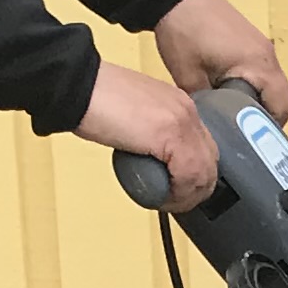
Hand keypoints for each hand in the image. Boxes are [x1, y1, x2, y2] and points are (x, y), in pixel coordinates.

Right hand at [77, 56, 215, 209]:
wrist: (77, 85)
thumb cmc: (94, 100)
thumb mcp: (135, 119)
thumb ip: (150, 135)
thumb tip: (153, 160)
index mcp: (179, 105)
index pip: (204, 148)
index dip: (195, 176)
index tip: (179, 190)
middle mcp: (187, 110)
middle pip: (210, 162)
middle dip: (196, 189)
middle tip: (174, 201)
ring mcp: (182, 120)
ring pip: (204, 172)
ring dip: (187, 196)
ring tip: (165, 202)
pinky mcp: (171, 133)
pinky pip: (189, 175)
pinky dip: (178, 193)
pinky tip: (161, 196)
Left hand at [154, 0, 287, 120]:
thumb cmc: (184, 30)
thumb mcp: (189, 79)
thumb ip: (208, 107)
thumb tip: (213, 126)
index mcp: (259, 65)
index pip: (283, 108)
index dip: (269, 128)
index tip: (252, 138)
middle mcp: (268, 56)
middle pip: (283, 99)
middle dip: (267, 116)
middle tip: (245, 128)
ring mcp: (262, 46)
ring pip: (274, 86)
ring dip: (261, 100)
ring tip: (236, 110)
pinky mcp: (252, 41)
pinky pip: (264, 71)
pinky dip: (255, 85)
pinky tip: (232, 90)